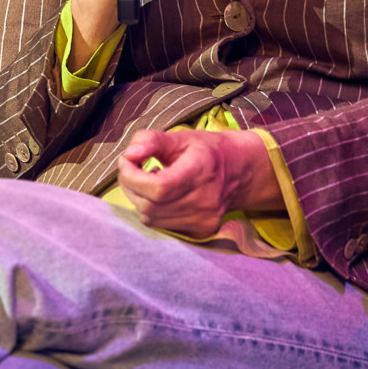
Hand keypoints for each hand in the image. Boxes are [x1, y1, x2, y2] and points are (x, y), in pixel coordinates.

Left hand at [114, 126, 276, 236]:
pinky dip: (151, 210)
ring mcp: (203, 221)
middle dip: (131, 185)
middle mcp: (204, 202)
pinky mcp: (199, 231)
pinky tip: (161, 196)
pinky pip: (160, 224)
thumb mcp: (180, 136)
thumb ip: (151, 141)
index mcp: (201, 173)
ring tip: (151, 180)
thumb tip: (130, 154)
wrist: (240, 172)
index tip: (127, 160)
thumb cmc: (207, 151)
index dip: (132, 176)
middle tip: (133, 168)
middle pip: (149, 205)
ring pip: (150, 218)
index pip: (157, 187)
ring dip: (139, 198)